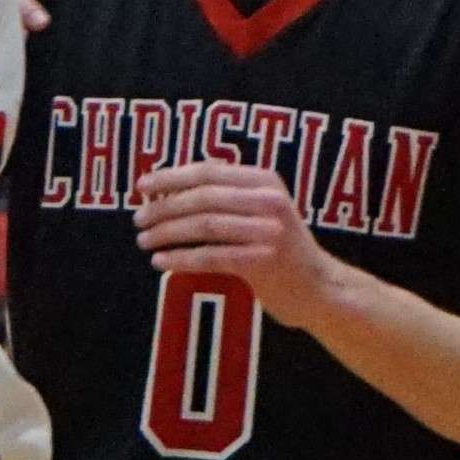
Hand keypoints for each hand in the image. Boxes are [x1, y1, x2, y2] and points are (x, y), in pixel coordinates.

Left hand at [130, 156, 339, 337]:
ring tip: (144, 240)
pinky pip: (210, 256)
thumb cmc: (283, 249)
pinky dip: (181, 258)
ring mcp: (267, 231)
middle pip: (202, 196)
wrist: (321, 288)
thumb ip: (230, 193)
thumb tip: (172, 184)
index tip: (142, 185)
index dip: (171, 176)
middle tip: (138, 218)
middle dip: (164, 206)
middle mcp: (267, 200)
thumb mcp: (264, 209)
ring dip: (167, 232)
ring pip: (204, 225)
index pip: (208, 171)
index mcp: (265, 180)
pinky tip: (161, 261)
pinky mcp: (262, 262)